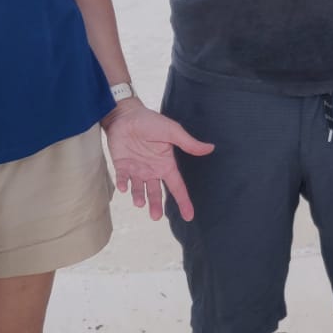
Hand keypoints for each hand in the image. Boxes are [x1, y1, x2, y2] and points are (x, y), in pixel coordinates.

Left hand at [101, 100, 213, 220]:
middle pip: (155, 193)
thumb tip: (210, 148)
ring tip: (139, 203)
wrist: (126, 115)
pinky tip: (123, 188)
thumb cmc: (150, 122)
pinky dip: (123, 184)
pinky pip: (122, 178)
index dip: (183, 201)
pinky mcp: (122, 166)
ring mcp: (136, 169)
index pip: (177, 186)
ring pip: (139, 189)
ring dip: (139, 197)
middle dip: (155, 205)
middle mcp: (152, 171)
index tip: (189, 217)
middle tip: (155, 216)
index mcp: (166, 165)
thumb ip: (188, 143)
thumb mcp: (172, 131)